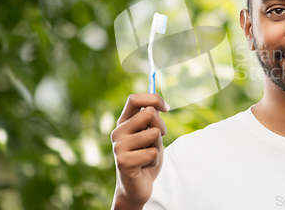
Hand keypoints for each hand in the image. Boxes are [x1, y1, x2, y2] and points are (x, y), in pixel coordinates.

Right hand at [111, 94, 169, 209]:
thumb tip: (160, 105)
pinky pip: (153, 153)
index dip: (154, 99)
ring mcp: (118, 146)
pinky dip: (155, 161)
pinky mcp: (123, 161)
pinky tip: (145, 166)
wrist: (138, 186)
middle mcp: (118, 131)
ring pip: (154, 133)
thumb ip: (152, 120)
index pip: (134, 99)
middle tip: (156, 141)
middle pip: (149, 113)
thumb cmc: (146, 157)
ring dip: (158, 146)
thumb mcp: (152, 134)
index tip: (166, 108)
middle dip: (161, 126)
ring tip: (148, 155)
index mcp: (124, 122)